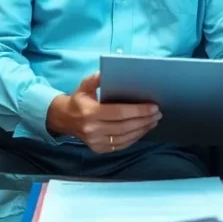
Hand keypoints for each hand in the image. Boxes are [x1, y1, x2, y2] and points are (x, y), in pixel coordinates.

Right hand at [46, 73, 161, 152]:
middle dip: (144, 120)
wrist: (64, 118)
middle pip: (125, 127)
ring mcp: (95, 142)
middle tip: (158, 113)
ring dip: (142, 130)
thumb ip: (97, 78)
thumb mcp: (85, 85)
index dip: (138, 110)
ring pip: (125, 138)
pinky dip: (134, 138)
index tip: (154, 106)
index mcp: (90, 113)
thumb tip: (110, 72)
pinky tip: (143, 130)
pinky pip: (120, 145)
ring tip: (154, 121)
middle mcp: (92, 130)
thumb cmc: (79, 99)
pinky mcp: (98, 149)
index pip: (119, 113)